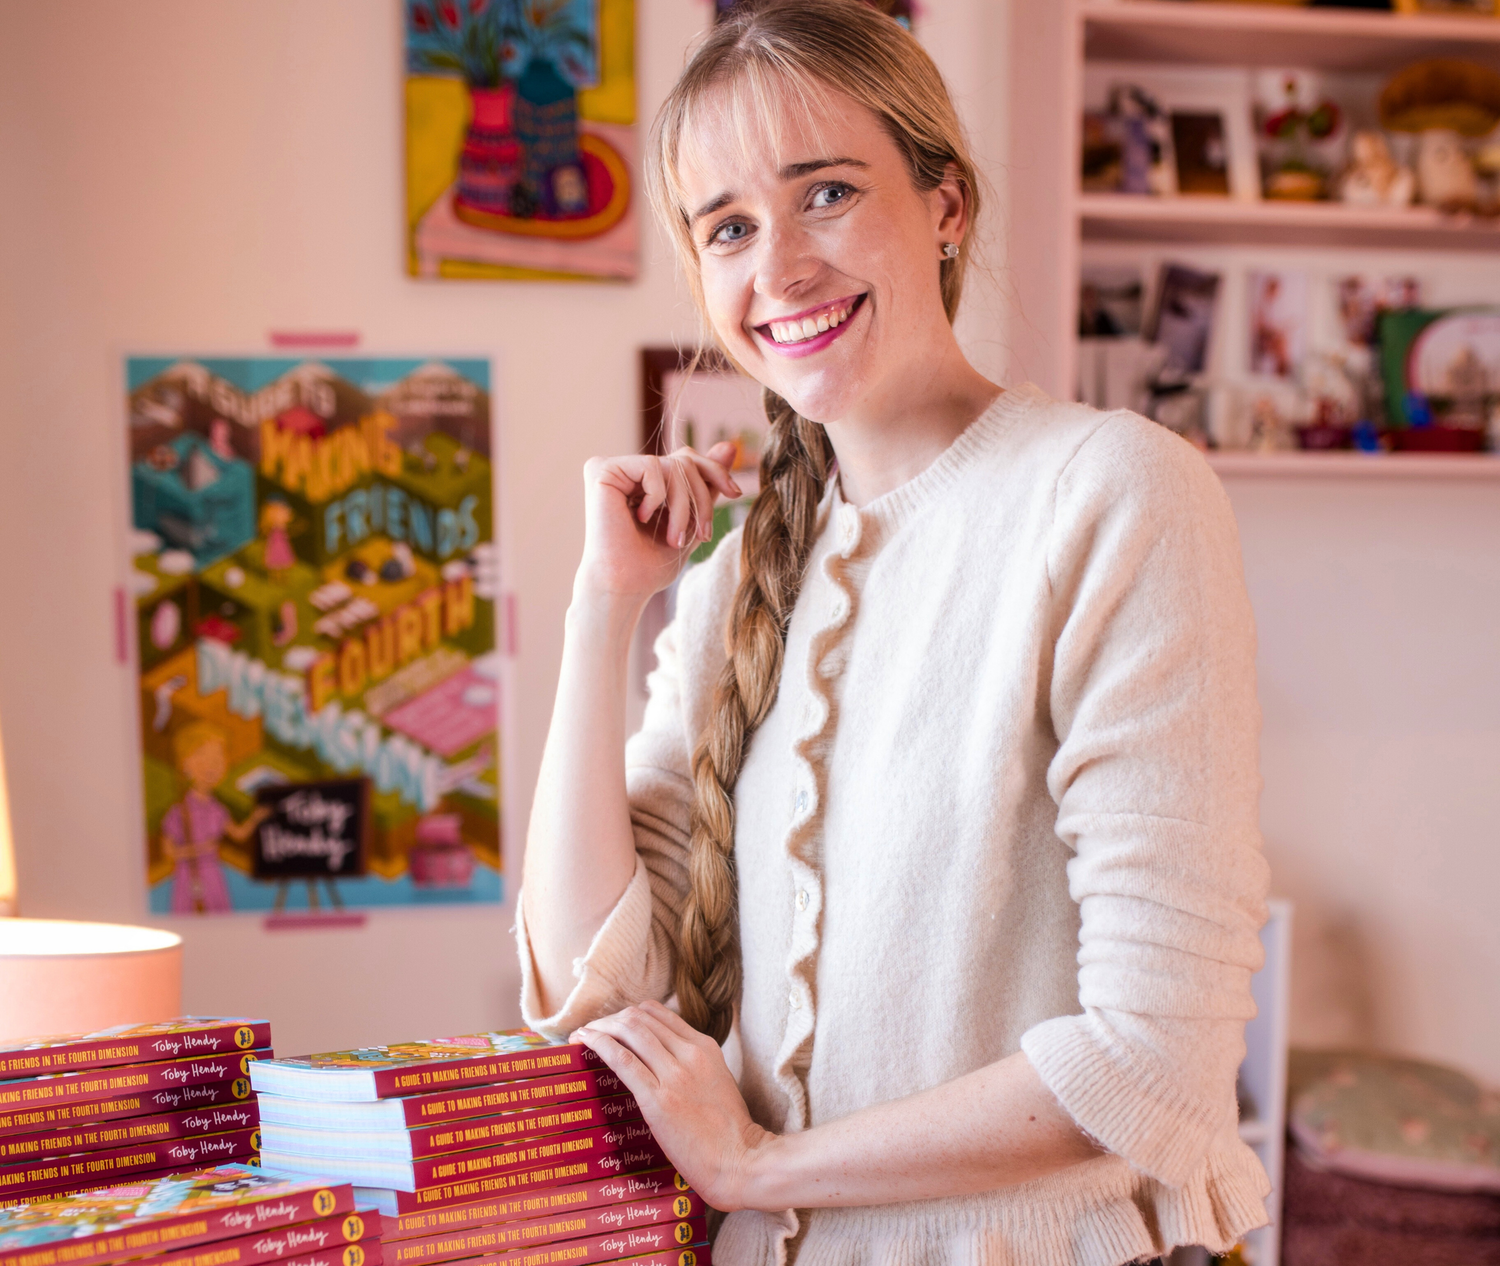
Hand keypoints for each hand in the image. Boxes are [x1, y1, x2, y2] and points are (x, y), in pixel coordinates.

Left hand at [573, 1000, 772, 1211]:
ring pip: (629, 1031)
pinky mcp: (658, 1100)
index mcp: (704, 1047)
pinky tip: (585, 1043)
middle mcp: (689, 1054)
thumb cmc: (729, 1131)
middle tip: (591, 1031)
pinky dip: (599, 1045)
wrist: (741, 1161)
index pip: (658, 1013)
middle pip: (639, 1018)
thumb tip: (660, 1060)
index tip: (612, 1024)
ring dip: (599, 1028)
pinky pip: (623, 1060)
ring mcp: (674, 1075)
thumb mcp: (717, 1081)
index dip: (629, 1014)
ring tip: (582, 1036)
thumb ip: (692, 1065)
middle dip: (609, 1019)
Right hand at [576, 443, 740, 605]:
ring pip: (672, 465)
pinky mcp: (601, 469)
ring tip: (675, 538)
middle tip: (701, 535)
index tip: (736, 493)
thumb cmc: (652, 564)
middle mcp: (627, 470)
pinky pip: (651, 466)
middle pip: (684, 461)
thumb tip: (729, 446)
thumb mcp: (691, 520)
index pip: (687, 459)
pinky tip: (641, 518)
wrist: (626, 586)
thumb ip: (705, 484)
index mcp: (643, 481)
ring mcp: (612, 467)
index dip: (714, 471)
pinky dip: (658, 497)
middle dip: (701, 499)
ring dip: (683, 507)